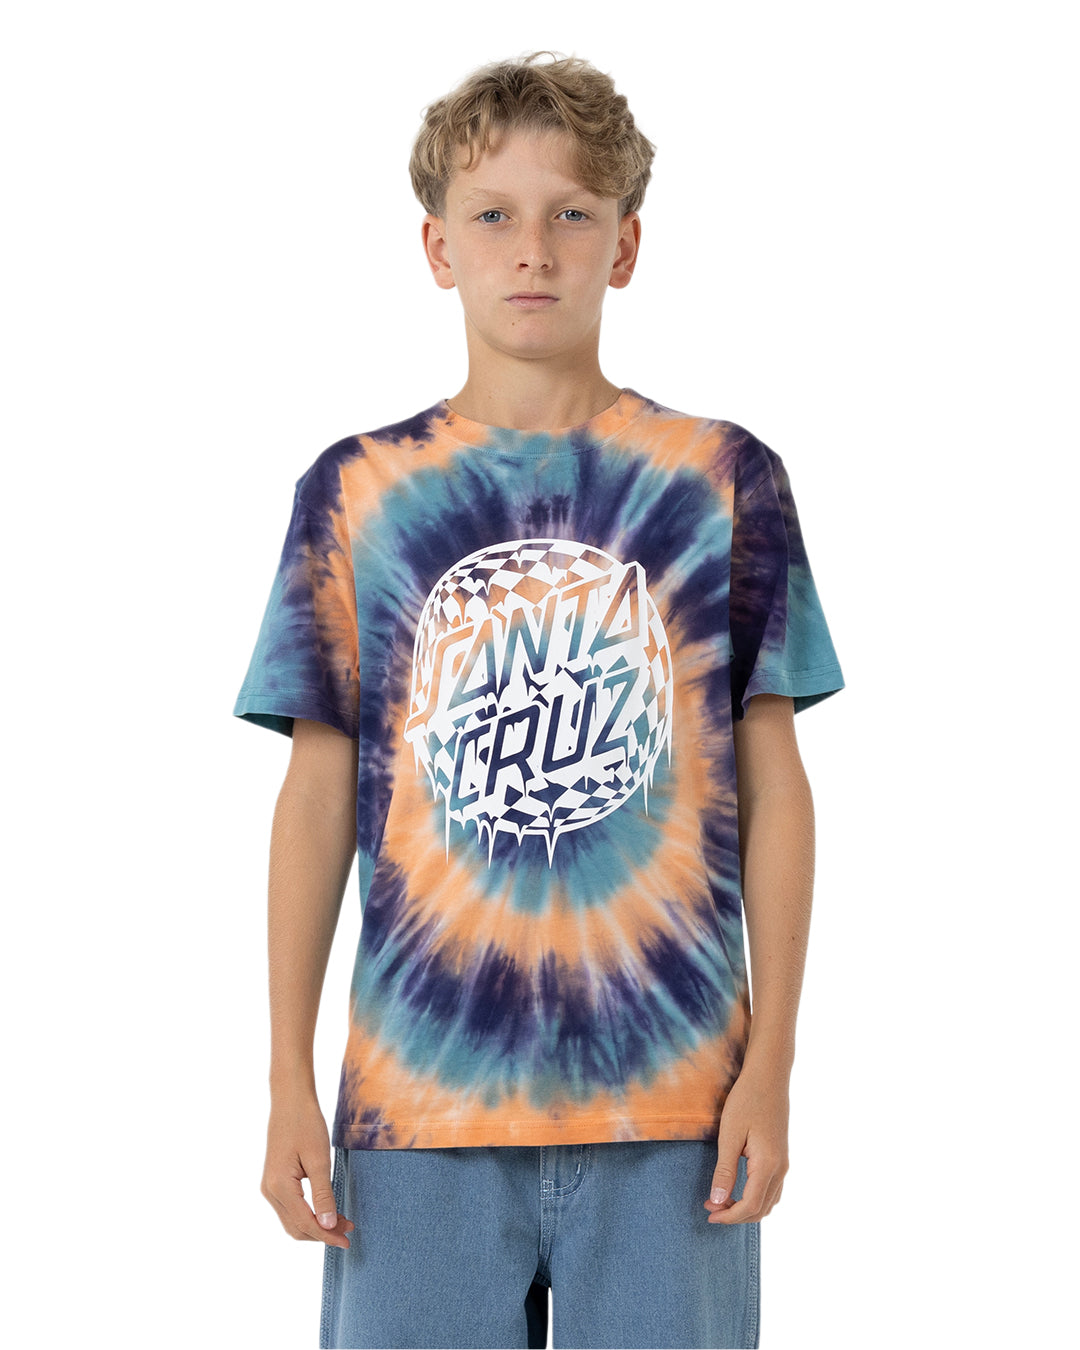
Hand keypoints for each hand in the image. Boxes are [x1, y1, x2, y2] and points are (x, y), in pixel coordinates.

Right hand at [262, 1097, 354, 1248]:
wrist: (290, 1101)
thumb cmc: (306, 1124)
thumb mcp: (319, 1159)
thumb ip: (323, 1195)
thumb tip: (328, 1226)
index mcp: (279, 1187)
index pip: (305, 1223)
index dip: (327, 1235)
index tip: (347, 1240)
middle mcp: (269, 1191)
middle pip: (296, 1227)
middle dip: (323, 1233)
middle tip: (349, 1230)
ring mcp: (269, 1187)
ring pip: (292, 1220)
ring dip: (316, 1225)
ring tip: (342, 1221)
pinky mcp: (274, 1181)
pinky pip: (290, 1208)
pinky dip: (308, 1215)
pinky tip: (326, 1210)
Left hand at [703, 1063, 788, 1223]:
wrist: (768, 1076)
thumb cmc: (746, 1100)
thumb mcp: (730, 1135)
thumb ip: (725, 1170)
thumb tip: (718, 1200)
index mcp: (768, 1165)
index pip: (750, 1206)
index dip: (729, 1216)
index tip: (708, 1212)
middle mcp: (781, 1169)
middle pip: (761, 1209)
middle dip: (735, 1215)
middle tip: (710, 1206)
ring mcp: (784, 1163)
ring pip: (769, 1202)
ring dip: (746, 1208)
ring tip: (721, 1199)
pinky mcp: (781, 1156)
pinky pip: (772, 1189)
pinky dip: (756, 1198)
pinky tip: (738, 1189)